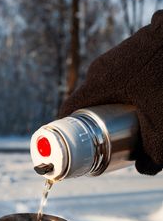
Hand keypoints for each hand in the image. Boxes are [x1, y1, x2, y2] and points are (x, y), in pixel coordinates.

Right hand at [59, 10, 162, 174]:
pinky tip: (140, 100)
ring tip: (123, 120)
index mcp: (98, 83)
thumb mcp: (162, 126)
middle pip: (87, 102)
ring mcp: (114, 57)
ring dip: (109, 106)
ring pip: (103, 89)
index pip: (70, 109)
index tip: (70, 144)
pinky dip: (122, 92)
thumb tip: (142, 169)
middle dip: (92, 122)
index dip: (66, 129)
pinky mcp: (128, 52)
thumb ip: (153, 154)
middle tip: (103, 138)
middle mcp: (100, 68)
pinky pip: (116, 77)